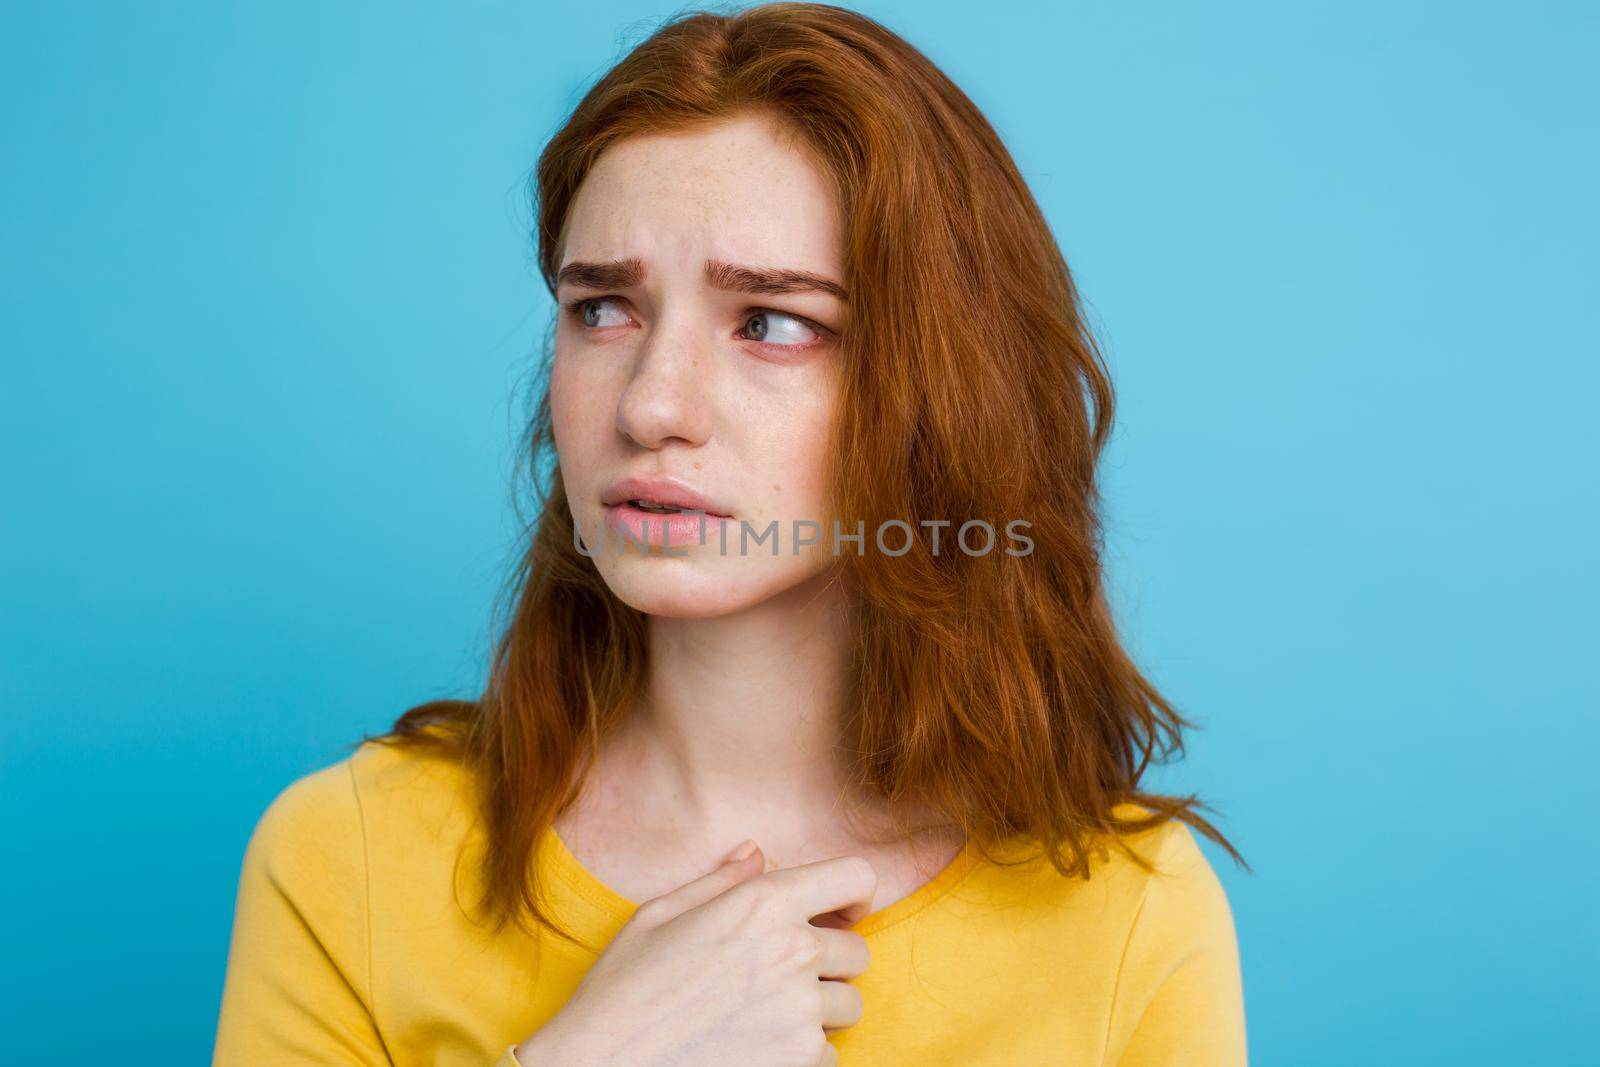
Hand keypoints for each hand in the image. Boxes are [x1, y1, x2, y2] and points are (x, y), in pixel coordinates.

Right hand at [513, 839, 875, 1065]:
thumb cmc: (621, 992)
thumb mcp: (658, 916)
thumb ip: (721, 881)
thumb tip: (756, 853)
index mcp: (763, 903)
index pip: (856, 877)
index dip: (855, 893)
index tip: (842, 913)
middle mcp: (793, 951)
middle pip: (856, 952)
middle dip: (827, 963)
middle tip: (778, 977)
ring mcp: (801, 1011)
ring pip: (847, 1006)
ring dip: (817, 1012)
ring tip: (761, 1016)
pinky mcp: (801, 1062)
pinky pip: (828, 1054)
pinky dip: (801, 1056)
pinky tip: (754, 1050)